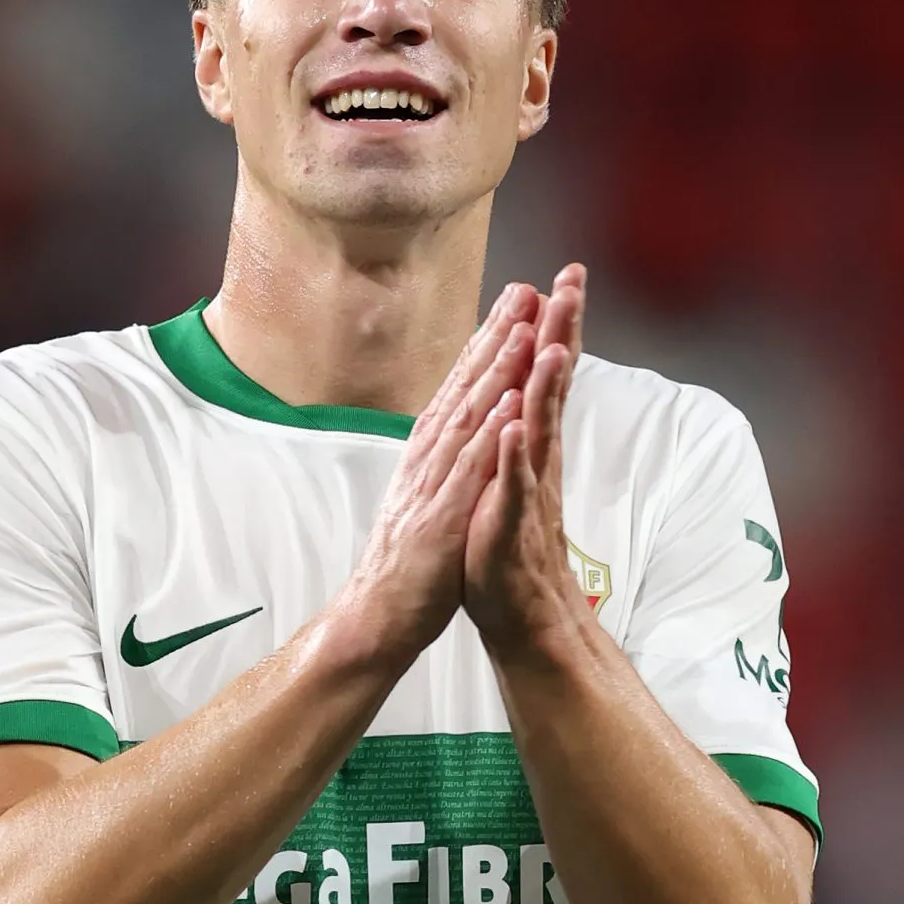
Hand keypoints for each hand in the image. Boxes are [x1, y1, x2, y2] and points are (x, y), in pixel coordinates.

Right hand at [339, 282, 539, 653]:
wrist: (378, 614)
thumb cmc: (411, 556)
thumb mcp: (430, 491)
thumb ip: (447, 454)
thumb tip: (466, 416)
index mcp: (430, 451)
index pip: (461, 384)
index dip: (489, 340)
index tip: (516, 300)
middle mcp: (429, 457)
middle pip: (464, 386)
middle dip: (496, 337)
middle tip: (524, 290)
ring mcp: (433, 485)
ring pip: (467, 419)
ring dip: (494, 374)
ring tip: (521, 332)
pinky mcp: (441, 519)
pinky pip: (468, 473)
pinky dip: (489, 438)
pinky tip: (509, 409)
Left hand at [464, 264, 588, 657]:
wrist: (518, 615)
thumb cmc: (508, 543)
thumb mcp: (513, 474)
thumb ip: (525, 427)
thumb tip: (529, 384)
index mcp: (532, 442)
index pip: (546, 372)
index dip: (556, 323)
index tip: (565, 274)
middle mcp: (536, 459)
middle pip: (552, 385)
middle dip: (562, 332)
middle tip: (573, 281)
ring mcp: (525, 491)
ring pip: (539, 429)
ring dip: (546, 386)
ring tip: (553, 345)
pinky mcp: (507, 526)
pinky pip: (514, 488)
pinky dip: (514, 457)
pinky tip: (515, 427)